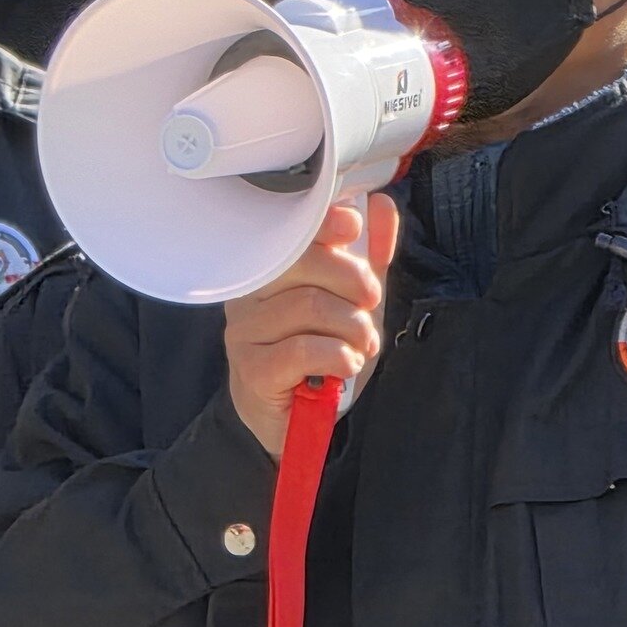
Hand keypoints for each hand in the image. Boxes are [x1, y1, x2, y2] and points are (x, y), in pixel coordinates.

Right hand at [224, 195, 400, 459]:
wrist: (296, 421)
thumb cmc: (321, 352)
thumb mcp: (354, 299)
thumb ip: (369, 254)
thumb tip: (382, 204)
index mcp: (269, 268)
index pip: (289, 231)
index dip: (323, 223)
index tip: (352, 227)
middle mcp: (248, 294)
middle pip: (304, 264)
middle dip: (354, 282)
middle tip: (370, 305)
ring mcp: (245, 332)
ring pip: (310, 306)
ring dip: (353, 327)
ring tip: (361, 343)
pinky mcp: (253, 369)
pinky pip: (302, 349)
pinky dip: (337, 355)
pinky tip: (345, 364)